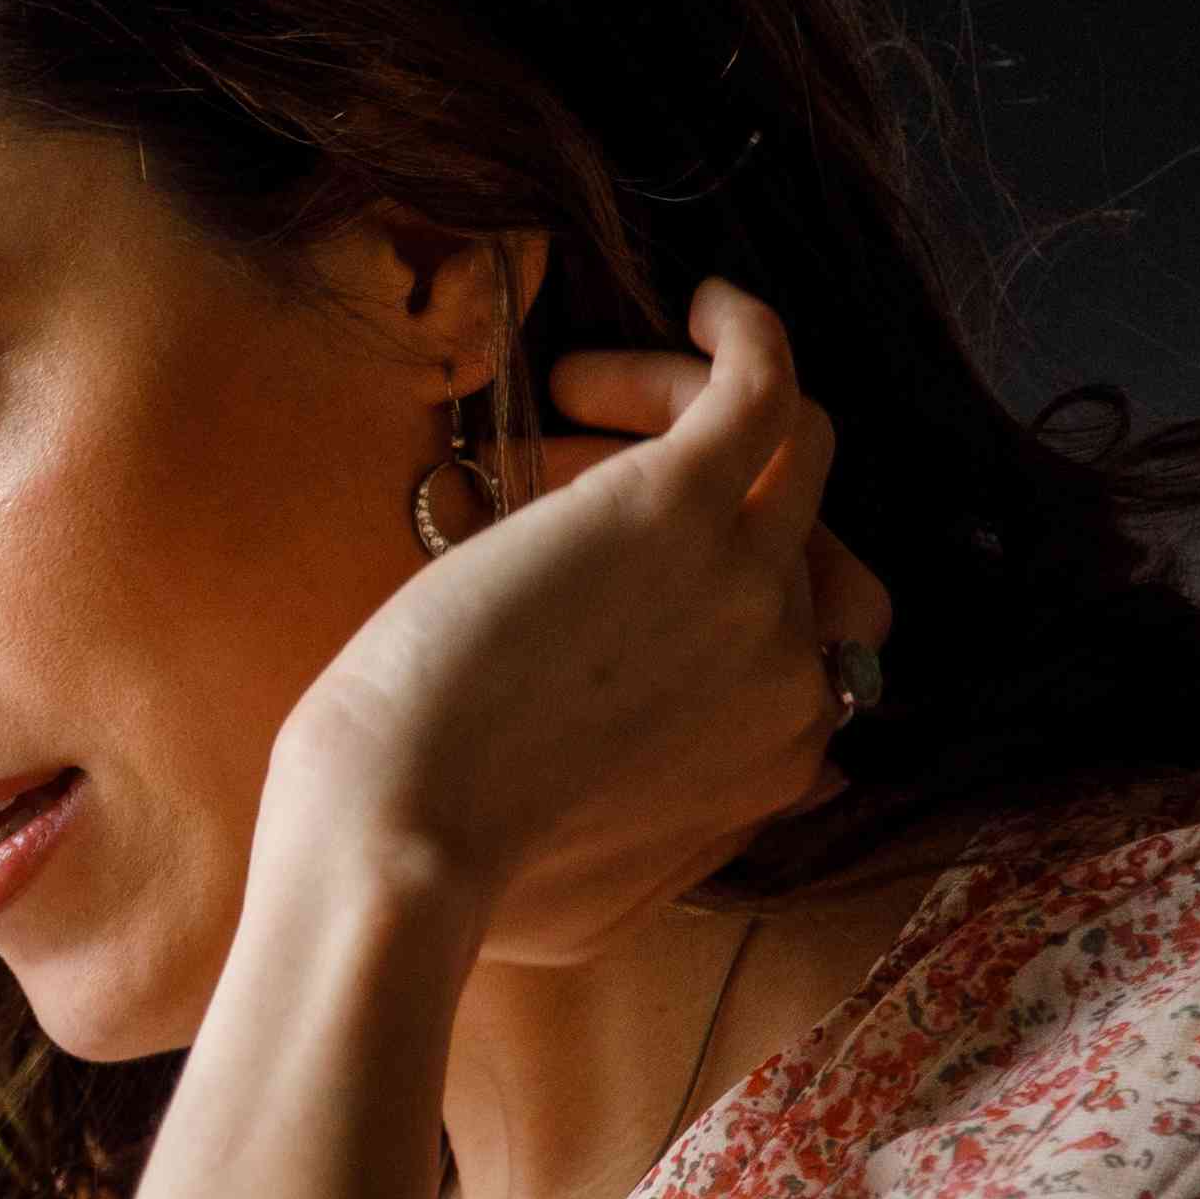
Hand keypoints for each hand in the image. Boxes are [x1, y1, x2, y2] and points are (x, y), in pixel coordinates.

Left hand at [273, 278, 882, 967]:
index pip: (793, 630)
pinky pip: (765, 382)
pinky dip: (745, 331)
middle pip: (798, 529)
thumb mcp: (597, 899)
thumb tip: (687, 814)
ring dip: (693, 406)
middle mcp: (797, 673)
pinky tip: (704, 298)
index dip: (695, 584)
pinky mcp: (684, 506)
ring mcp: (755, 585)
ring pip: (792, 442)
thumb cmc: (453, 883)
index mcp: (779, 761)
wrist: (401, 848)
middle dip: (701, 498)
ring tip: (580, 395)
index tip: (579, 571)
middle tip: (567, 485)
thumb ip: (667, 844)